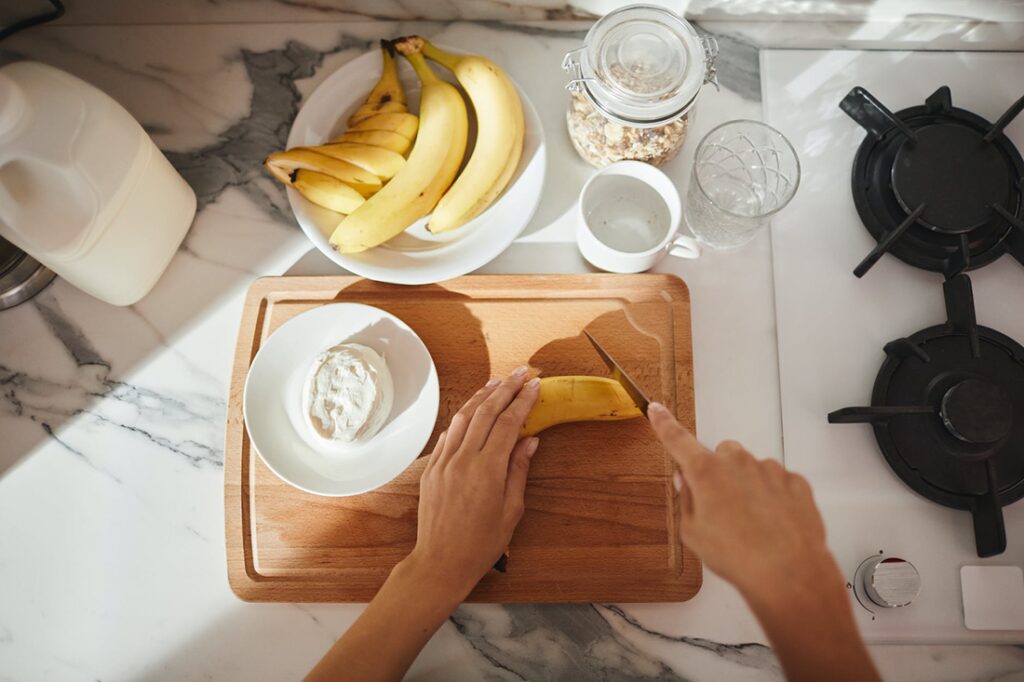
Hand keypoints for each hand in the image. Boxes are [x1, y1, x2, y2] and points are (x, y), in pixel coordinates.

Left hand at [403, 367, 540, 599]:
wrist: (441, 562)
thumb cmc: (481, 544)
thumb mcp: (511, 510)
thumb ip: (518, 471)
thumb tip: (529, 441)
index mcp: (487, 470)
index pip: (508, 423)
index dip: (523, 401)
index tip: (535, 385)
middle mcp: (463, 460)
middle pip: (485, 413)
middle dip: (504, 389)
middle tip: (520, 373)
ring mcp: (443, 463)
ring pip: (462, 418)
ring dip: (480, 397)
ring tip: (496, 383)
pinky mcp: (431, 469)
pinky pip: (447, 435)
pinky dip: (461, 418)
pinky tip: (471, 411)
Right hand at [648, 403, 880, 681]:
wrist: (787, 572)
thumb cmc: (736, 556)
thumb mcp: (693, 533)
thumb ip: (686, 501)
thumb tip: (687, 483)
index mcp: (706, 472)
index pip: (678, 440)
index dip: (664, 424)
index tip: (656, 409)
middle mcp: (738, 462)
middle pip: (722, 455)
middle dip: (719, 473)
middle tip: (721, 507)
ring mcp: (770, 470)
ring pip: (751, 468)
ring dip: (748, 487)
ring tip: (752, 525)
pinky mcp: (795, 482)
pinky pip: (778, 482)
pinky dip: (773, 498)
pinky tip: (773, 525)